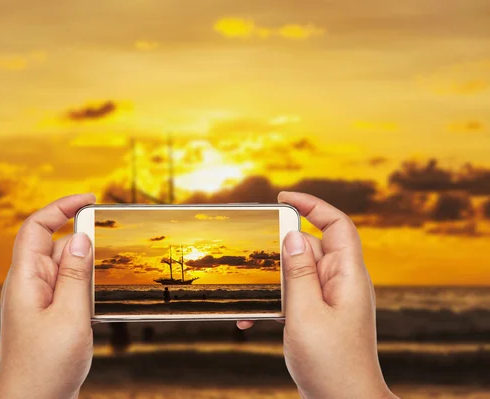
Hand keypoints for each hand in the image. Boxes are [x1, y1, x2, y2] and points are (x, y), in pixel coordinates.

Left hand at [0, 194, 95, 398]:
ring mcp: (38, 299)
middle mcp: (29, 284)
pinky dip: (86, 283)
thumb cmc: (45, 366)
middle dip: (83, 237)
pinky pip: (68, 287)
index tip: (90, 198)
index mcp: (25, 279)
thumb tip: (80, 237)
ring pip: (65, 267)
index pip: (37, 227)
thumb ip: (76, 275)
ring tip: (112, 273)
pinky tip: (102, 294)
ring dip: (88, 264)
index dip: (60, 207)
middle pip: (55, 244)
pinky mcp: (49, 313)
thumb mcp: (69, 316)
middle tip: (114, 238)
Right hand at [237, 192, 397, 398]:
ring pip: (298, 272)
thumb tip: (294, 235)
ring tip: (249, 298)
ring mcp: (331, 299)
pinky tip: (253, 318)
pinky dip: (275, 301)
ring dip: (273, 281)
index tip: (283, 197)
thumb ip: (298, 273)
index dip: (313, 205)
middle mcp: (342, 282)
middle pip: (310, 247)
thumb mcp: (306, 314)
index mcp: (348, 276)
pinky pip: (296, 295)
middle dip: (279, 249)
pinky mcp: (320, 314)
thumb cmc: (331, 363)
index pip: (337, 225)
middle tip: (251, 255)